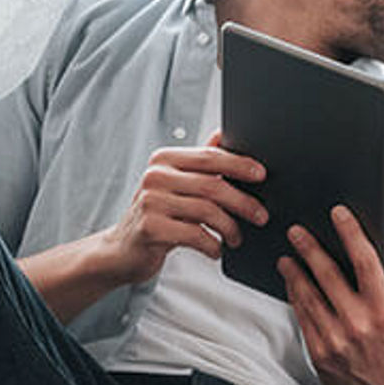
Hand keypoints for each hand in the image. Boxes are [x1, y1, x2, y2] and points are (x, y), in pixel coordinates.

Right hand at [95, 133, 267, 284]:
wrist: (122, 250)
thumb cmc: (156, 216)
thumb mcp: (175, 185)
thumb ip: (198, 163)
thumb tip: (223, 134)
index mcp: (164, 160)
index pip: (209, 156)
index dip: (239, 164)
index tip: (261, 175)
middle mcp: (155, 176)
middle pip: (212, 185)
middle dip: (243, 202)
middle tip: (261, 216)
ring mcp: (150, 201)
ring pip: (207, 211)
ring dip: (230, 228)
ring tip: (237, 239)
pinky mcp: (150, 228)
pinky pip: (195, 235)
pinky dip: (213, 245)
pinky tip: (216, 250)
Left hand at [280, 206, 383, 384]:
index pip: (364, 261)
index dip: (349, 233)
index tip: (338, 214)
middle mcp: (358, 325)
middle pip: (328, 274)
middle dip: (310, 247)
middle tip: (296, 231)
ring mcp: (335, 340)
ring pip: (308, 295)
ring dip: (295, 271)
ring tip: (287, 255)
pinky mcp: (319, 354)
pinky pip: (303, 318)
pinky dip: (295, 297)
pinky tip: (292, 284)